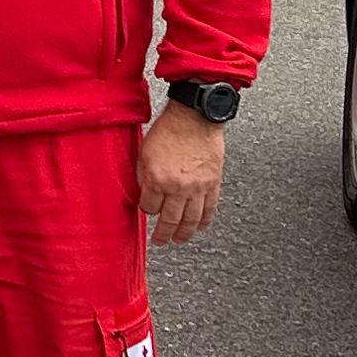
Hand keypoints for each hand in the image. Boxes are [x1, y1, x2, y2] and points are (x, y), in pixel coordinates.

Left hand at [138, 100, 226, 245]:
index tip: (148, 209)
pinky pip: (210, 209)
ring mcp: (197, 187)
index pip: (149, 207)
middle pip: (170, 220)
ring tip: (179, 240)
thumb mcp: (144, 151)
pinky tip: (200, 227)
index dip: (146, 210)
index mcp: (157, 178)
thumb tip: (144, 192)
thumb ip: (143, 175)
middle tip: (160, 241)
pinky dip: (205, 221)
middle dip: (163, 234)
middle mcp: (178, 187)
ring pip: (191, 220)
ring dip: (184, 234)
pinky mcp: (213, 184)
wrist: (195, 115)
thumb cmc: (170, 128)